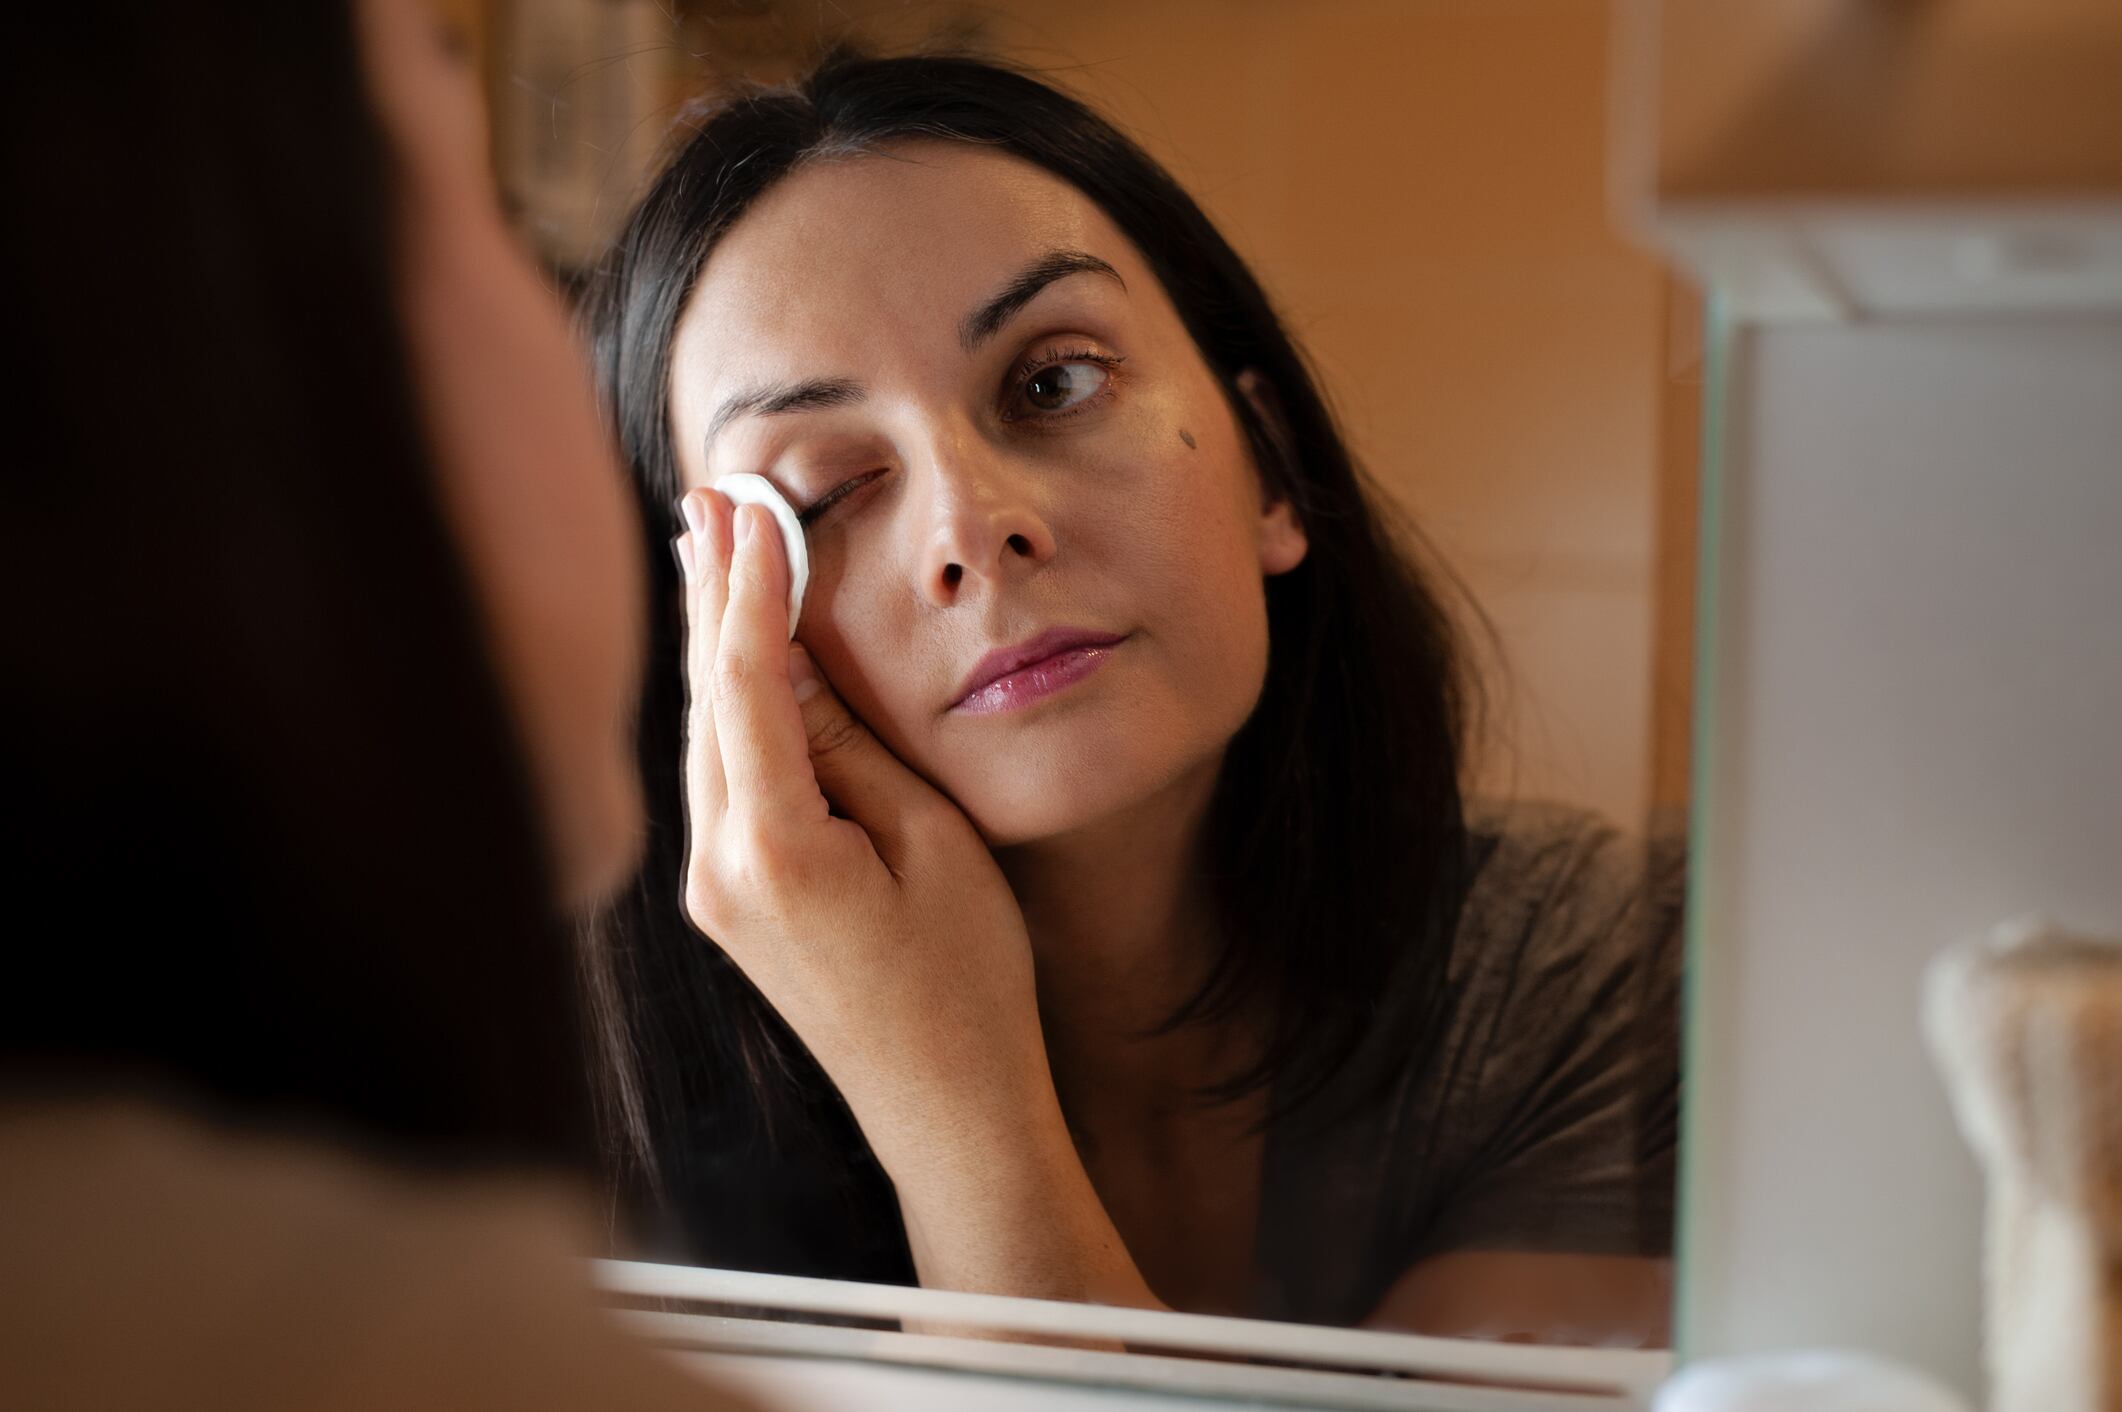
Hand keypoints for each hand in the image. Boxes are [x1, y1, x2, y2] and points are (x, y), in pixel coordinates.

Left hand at [672, 489, 1160, 1309]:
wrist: (944, 1109)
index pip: (748, 683)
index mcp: (774, 850)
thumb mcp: (934, 843)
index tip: (750, 506)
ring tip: (708, 551)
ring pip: (704, 736)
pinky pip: (716, 778)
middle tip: (708, 497)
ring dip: (710, 643)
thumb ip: (851, 748)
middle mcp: (719, 869)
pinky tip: (730, 660)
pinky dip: (723, 705)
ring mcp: (714, 891)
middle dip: (711, 594)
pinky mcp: (727, 903)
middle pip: (706, 700)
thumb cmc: (966, 982)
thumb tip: (792, 662)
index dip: (749, 586)